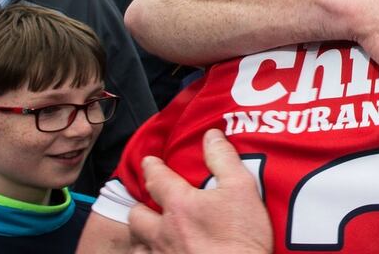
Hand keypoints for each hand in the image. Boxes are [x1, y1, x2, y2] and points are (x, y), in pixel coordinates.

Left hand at [128, 130, 271, 253]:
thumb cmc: (241, 237)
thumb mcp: (242, 189)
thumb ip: (224, 159)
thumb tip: (211, 135)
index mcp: (180, 205)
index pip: (157, 179)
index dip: (152, 167)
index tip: (149, 161)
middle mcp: (163, 232)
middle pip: (137, 216)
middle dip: (140, 208)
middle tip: (149, 205)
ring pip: (138, 245)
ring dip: (142, 237)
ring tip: (153, 235)